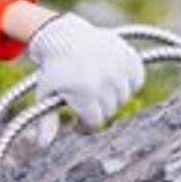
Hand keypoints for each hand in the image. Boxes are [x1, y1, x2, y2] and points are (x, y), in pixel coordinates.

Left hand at [25, 13, 144, 134]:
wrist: (64, 36)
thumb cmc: (53, 69)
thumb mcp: (46, 94)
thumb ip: (46, 121)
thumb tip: (43, 145)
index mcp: (85, 91)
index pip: (95, 120)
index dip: (84, 119)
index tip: (78, 112)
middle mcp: (105, 80)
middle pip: (110, 109)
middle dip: (97, 105)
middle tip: (84, 93)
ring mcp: (119, 67)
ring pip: (125, 96)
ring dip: (113, 93)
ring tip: (96, 82)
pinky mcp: (129, 56)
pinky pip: (137, 79)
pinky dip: (129, 79)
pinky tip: (113, 75)